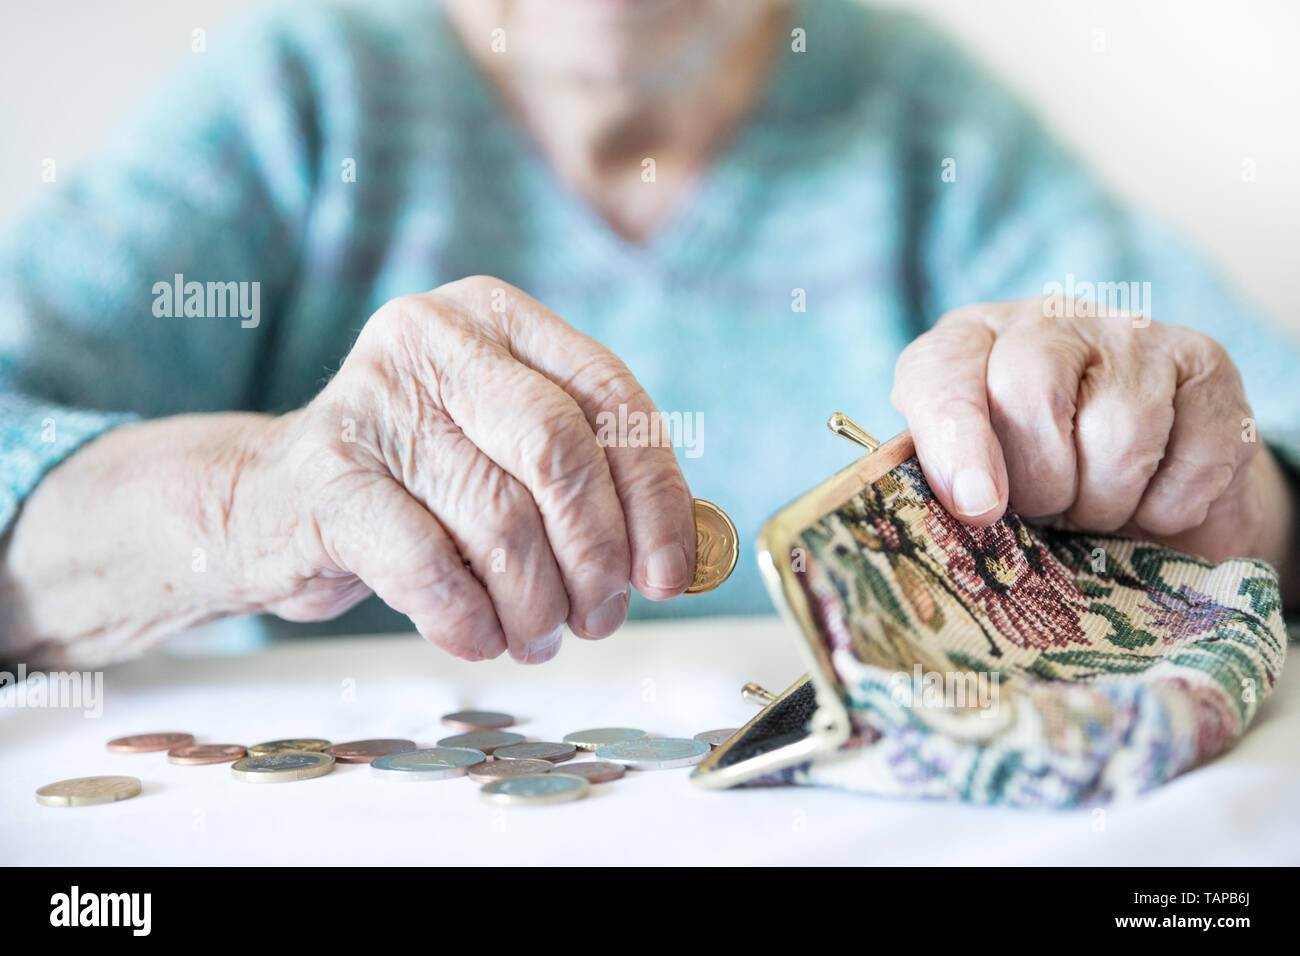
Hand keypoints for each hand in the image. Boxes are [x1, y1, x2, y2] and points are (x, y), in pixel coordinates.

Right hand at [234, 277, 695, 662]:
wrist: (269, 501)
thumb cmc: (416, 483)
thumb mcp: (503, 449)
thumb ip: (587, 475)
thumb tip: (680, 555)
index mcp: (496, 317)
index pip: (609, 394)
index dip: (655, 493)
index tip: (670, 573)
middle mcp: (432, 338)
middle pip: (560, 452)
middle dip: (597, 554)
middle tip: (601, 616)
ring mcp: (371, 401)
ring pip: (500, 519)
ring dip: (536, 603)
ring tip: (536, 635)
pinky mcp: (324, 476)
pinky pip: (430, 567)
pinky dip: (470, 621)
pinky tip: (479, 636)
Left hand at [890, 297, 1295, 575]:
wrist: (1146, 494)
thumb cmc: (1039, 485)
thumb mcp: (976, 481)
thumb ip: (950, 482)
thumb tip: (966, 500)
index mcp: (972, 341)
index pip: (944, 369)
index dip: (956, 438)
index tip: (976, 506)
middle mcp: (1051, 320)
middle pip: (1033, 394)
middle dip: (1040, 484)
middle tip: (1047, 512)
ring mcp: (1136, 336)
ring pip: (1119, 434)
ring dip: (1104, 503)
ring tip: (1094, 508)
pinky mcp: (1209, 369)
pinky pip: (1191, 459)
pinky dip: (1167, 508)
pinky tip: (1152, 503)